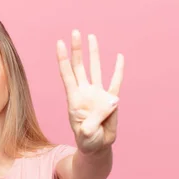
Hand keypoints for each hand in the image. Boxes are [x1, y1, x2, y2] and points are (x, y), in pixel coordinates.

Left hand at [57, 31, 124, 153]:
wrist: (97, 147)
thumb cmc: (87, 142)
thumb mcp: (86, 135)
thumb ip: (94, 122)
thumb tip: (112, 102)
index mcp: (74, 100)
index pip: (67, 75)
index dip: (63, 59)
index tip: (59, 43)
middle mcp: (85, 93)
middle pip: (79, 66)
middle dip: (77, 49)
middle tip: (75, 32)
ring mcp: (97, 94)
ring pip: (95, 69)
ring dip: (93, 53)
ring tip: (90, 36)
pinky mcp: (111, 100)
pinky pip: (115, 82)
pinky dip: (118, 70)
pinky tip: (119, 57)